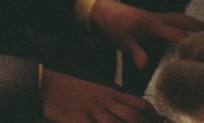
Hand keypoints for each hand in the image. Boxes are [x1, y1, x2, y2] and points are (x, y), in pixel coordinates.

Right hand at [41, 70, 160, 122]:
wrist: (48, 85)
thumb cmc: (75, 91)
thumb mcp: (99, 90)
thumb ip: (116, 99)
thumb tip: (135, 108)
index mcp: (112, 93)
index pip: (140, 104)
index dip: (155, 117)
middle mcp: (105, 101)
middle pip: (132, 116)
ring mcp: (91, 111)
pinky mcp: (76, 119)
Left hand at [90, 0, 203, 71]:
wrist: (103, 11)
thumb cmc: (114, 26)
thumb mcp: (123, 42)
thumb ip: (136, 53)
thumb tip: (144, 67)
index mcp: (152, 25)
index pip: (176, 33)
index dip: (189, 42)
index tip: (201, 50)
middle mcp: (157, 18)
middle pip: (182, 20)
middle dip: (197, 26)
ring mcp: (155, 16)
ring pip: (178, 17)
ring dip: (192, 22)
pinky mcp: (152, 17)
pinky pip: (173, 18)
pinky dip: (183, 22)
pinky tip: (186, 28)